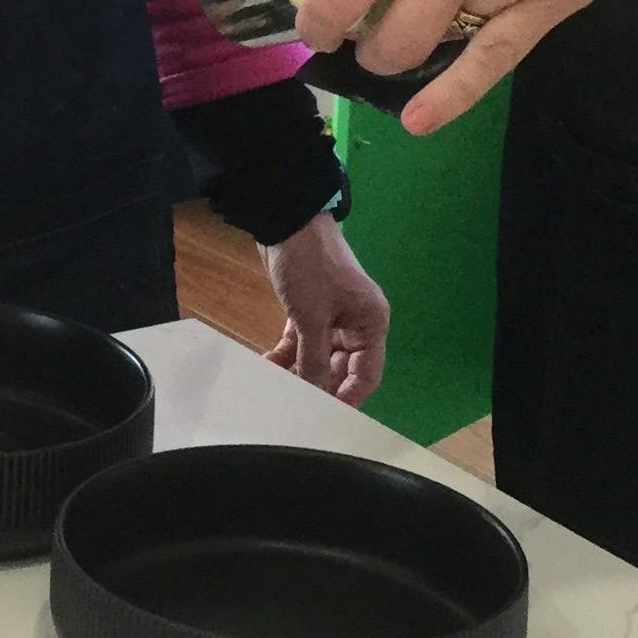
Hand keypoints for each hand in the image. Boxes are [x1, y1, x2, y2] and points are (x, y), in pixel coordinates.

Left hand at [246, 0, 637, 137]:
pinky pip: (496, 61)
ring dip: (414, 51)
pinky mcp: (555, 0)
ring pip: (441, 47)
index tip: (314, 23)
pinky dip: (453, 97)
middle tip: (364, 31)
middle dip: (367, 46)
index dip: (317, 21)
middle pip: (390, 40)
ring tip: (408, 31)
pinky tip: (420, 119)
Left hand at [261, 213, 388, 403]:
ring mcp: (332, 317)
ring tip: (275, 390)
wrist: (287, 222)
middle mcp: (356, 323)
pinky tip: (266, 368)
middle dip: (317, 386)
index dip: (347, 396)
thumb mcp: (312, 318)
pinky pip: (301, 343)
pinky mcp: (308, 311)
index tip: (324, 415)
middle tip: (292, 406)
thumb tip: (313, 396)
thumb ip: (313, 360)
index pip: (366, 373)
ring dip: (297, 372)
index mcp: (371, 323)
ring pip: (317, 357)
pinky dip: (286, 355)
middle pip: (340, 369)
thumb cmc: (310, 267)